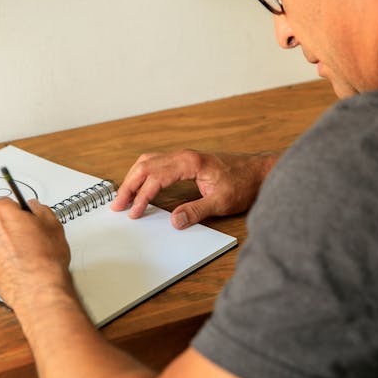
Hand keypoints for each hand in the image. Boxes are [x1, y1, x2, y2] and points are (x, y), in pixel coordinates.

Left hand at [0, 198, 71, 309]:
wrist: (38, 288)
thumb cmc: (44, 258)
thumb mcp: (52, 224)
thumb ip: (40, 210)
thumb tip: (35, 208)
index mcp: (2, 213)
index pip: (5, 202)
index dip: (19, 209)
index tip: (27, 215)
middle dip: (12, 226)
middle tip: (31, 235)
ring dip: (8, 244)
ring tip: (28, 253)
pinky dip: (5, 260)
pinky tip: (22, 265)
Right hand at [110, 149, 278, 228]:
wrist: (260, 172)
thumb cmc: (244, 183)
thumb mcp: (221, 202)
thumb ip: (196, 211)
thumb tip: (174, 221)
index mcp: (189, 162)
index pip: (156, 178)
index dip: (142, 196)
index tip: (134, 212)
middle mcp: (184, 155)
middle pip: (146, 166)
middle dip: (129, 185)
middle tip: (118, 205)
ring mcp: (184, 156)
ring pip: (149, 161)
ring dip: (134, 178)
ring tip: (124, 197)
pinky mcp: (186, 161)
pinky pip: (157, 162)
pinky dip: (144, 173)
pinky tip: (141, 185)